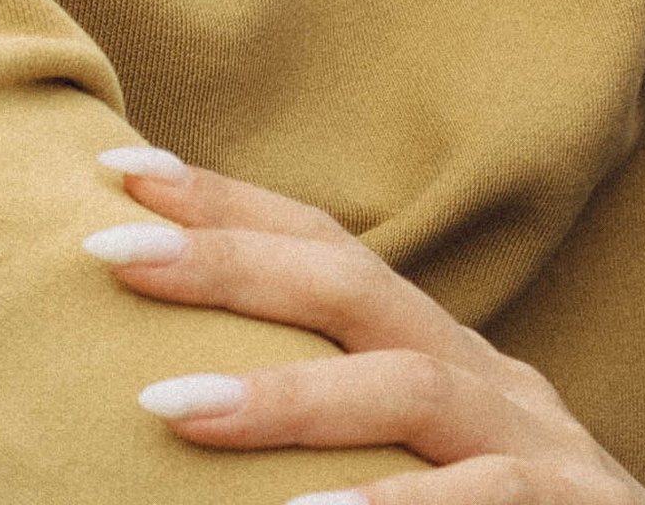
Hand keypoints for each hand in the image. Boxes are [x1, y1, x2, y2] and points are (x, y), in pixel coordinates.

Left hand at [83, 149, 644, 500]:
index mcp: (445, 365)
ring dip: (284, 399)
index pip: (332, 257)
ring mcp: (535, 442)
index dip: (232, 207)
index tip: (118, 172)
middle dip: (232, 258)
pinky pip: (481, 500)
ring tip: (167, 409)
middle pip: (358, 286)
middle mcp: (489, 381)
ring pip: (408, 389)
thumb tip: (179, 406)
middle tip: (110, 253)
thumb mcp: (422, 478)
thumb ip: (339, 438)